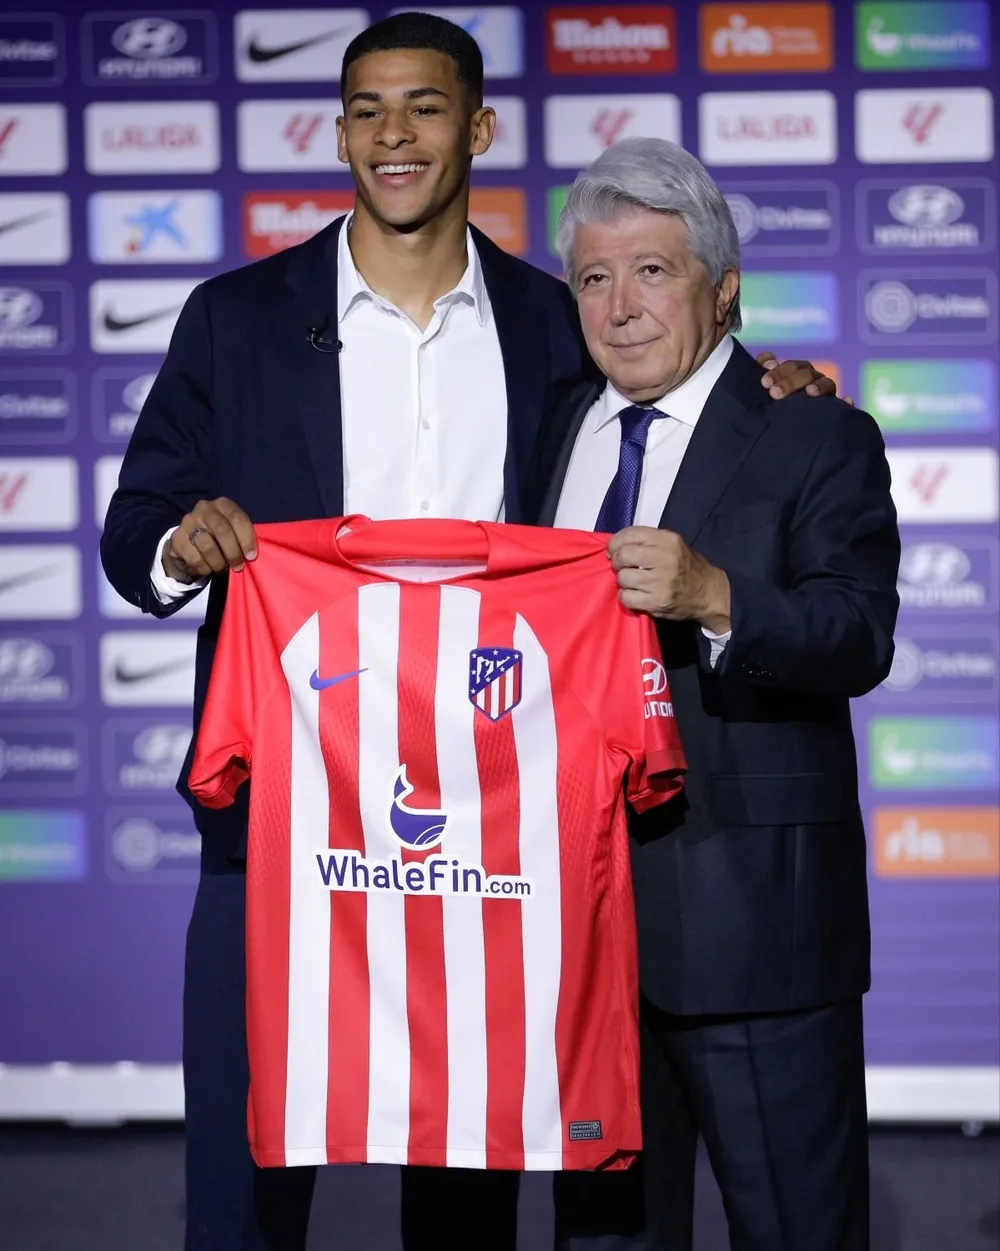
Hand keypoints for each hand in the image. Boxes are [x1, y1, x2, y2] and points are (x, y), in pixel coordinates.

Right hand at [162, 498, 256, 582]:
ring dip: (219, 563)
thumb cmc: (219, 539)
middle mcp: (204, 508)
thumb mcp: (233, 531)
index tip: (251, 556)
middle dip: (233, 552)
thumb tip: (251, 555)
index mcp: (222, 504)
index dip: (246, 539)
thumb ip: (242, 537)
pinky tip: (208, 568)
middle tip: (238, 566)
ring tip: (222, 567)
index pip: (237, 518)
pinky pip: (195, 559)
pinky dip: (205, 568)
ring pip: (208, 547)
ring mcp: (188, 522)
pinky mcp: (177, 538)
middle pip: (222, 530)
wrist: (190, 544)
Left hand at [608, 526, 730, 632]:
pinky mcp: (657, 602)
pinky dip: (627, 598)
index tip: (613, 551)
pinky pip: (626, 598)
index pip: (630, 534)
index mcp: (668, 540)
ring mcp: (661, 582)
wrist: (709, 593)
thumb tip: (612, 548)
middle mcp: (666, 558)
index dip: (614, 543)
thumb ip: (646, 542)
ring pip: (623, 578)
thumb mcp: (672, 545)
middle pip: (623, 555)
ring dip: (623, 581)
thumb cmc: (686, 567)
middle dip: (617, 562)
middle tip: (623, 567)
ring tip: (633, 583)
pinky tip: (636, 595)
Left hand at [756, 353, 853, 405]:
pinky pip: (845, 405)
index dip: (778, 371)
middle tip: (774, 393)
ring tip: (810, 392)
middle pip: (806, 373)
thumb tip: (767, 359)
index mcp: (797, 373)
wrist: (787, 433)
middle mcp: (813, 380)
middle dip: (790, 382)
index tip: (764, 383)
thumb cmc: (774, 405)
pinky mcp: (837, 409)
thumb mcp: (768, 390)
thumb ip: (765, 374)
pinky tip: (848, 400)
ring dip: (819, 386)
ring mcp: (826, 393)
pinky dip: (847, 402)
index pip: (791, 366)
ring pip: (827, 384)